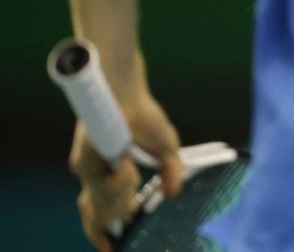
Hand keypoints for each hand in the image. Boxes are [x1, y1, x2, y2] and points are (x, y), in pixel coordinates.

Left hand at [70, 91, 183, 251]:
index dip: (102, 235)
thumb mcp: (167, 148)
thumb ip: (171, 172)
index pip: (98, 214)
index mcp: (109, 177)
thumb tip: (173, 193)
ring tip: (129, 168)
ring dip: (123, 193)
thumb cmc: (145, 118)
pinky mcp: (82, 162)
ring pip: (102, 206)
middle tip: (134, 206)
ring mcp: (86, 172)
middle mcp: (93, 177)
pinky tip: (124, 165)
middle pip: (98, 216)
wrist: (127, 94)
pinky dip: (118, 181)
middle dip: (118, 216)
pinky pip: (103, 188)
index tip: (112, 248)